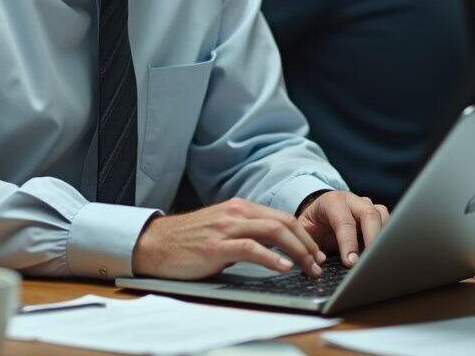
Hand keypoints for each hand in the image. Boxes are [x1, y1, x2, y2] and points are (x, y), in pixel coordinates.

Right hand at [131, 198, 326, 279]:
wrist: (156, 244)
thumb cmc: (188, 241)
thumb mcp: (221, 229)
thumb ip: (245, 232)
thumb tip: (274, 249)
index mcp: (239, 208)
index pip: (282, 217)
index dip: (304, 235)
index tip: (315, 252)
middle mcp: (236, 213)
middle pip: (284, 223)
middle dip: (307, 243)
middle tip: (318, 262)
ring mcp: (227, 228)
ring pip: (274, 232)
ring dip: (298, 251)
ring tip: (308, 267)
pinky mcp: (217, 246)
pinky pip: (252, 249)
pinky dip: (272, 259)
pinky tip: (284, 268)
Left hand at [297, 191, 388, 266]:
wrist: (320, 213)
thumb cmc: (314, 224)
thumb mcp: (304, 232)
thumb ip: (308, 245)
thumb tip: (318, 263)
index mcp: (332, 202)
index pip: (344, 222)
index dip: (348, 243)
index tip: (351, 262)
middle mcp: (353, 201)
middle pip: (370, 215)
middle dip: (373, 239)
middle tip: (371, 261)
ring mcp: (368, 206)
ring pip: (383, 217)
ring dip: (383, 238)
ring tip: (378, 259)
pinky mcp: (378, 215)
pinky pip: (389, 224)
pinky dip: (387, 239)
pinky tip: (382, 254)